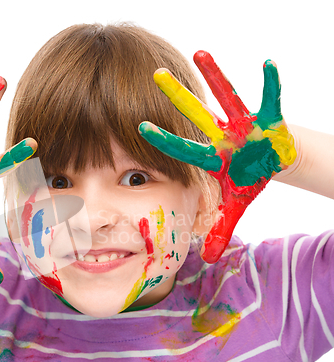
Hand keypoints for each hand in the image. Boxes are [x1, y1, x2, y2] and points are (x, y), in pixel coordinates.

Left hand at [139, 51, 295, 262]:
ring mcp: (243, 125)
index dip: (164, 141)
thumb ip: (218, 229)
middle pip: (196, 116)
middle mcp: (222, 138)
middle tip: (156, 74)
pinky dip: (271, 84)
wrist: (270, 163)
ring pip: (227, 98)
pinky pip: (270, 99)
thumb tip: (206, 259)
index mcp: (212, 159)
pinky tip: (268, 64)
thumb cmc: (247, 180)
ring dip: (216, 77)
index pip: (183, 149)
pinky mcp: (267, 118)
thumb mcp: (234, 206)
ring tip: (200, 52)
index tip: (139, 127)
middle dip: (178, 97)